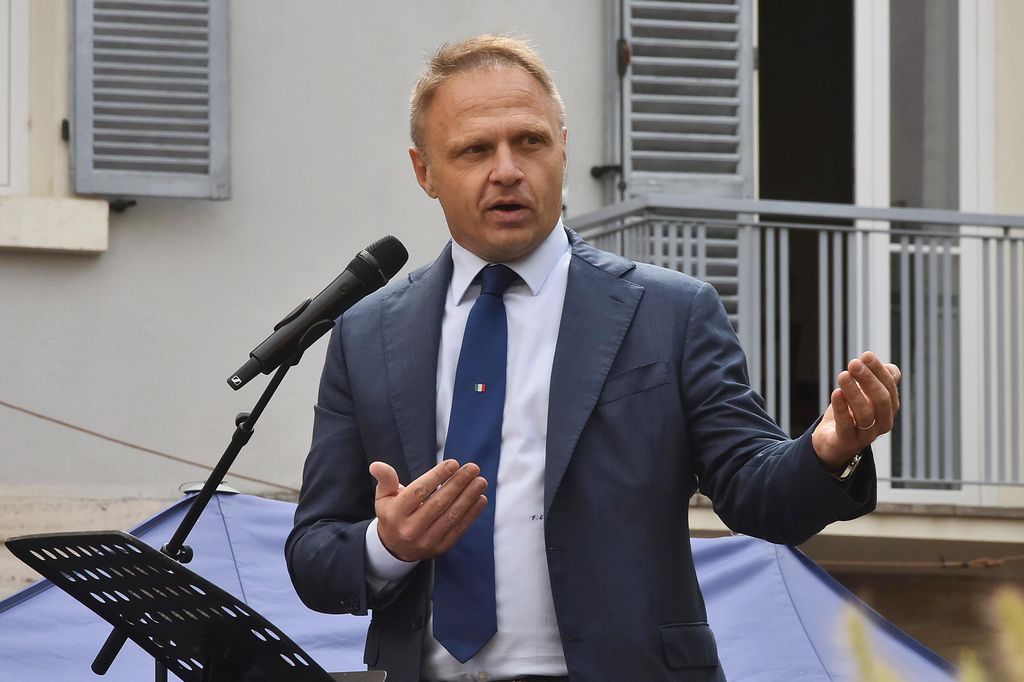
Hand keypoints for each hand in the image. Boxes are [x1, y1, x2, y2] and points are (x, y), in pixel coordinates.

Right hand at [369, 459, 487, 561]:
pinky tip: (480, 499)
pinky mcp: (440, 548)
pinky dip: (472, 514)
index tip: (453, 463)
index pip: (419, 491)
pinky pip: (459, 529)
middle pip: (439, 503)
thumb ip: (385, 479)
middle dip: (458, 483)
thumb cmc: (392, 515)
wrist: (394, 549)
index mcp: (396, 514)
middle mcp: (411, 529)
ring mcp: (427, 541)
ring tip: (480, 481)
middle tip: (473, 468)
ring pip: (451, 516)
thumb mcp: (384, 497)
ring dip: (469, 497)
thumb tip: (376, 465)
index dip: (437, 476)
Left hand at [812, 351, 901, 469]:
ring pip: (865, 413)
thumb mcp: (863, 393)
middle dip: (868, 380)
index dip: (879, 370)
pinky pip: (847, 426)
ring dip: (854, 392)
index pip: (889, 387)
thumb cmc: (850, 413)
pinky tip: (836, 393)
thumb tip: (890, 368)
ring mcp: (866, 435)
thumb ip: (876, 379)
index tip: (865, 355)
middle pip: (882, 400)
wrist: (831, 441)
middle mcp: (883, 422)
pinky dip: (842, 408)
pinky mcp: (847, 442)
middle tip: (853, 364)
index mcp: (889, 408)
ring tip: (842, 375)